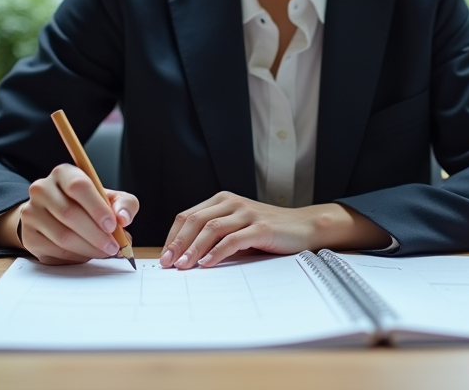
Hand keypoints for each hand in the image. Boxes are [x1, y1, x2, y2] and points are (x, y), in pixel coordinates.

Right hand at [19, 163, 139, 265]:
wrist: (55, 216)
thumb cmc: (86, 205)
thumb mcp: (109, 198)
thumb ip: (124, 204)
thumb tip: (123, 218)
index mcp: (63, 173)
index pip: (78, 186)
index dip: (97, 207)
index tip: (112, 225)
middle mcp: (42, 189)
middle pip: (69, 213)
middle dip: (96, 234)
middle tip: (113, 246)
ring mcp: (31, 212)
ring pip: (62, 236)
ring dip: (89, 248)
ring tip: (105, 252)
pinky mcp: (29, 236)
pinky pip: (55, 250)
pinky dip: (76, 256)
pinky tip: (87, 253)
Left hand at [159, 192, 390, 269]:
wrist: (305, 227)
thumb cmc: (268, 231)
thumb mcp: (237, 228)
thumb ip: (214, 236)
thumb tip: (183, 258)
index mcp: (222, 200)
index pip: (187, 216)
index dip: (172, 236)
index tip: (164, 257)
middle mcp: (232, 202)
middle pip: (195, 221)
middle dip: (177, 244)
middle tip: (167, 264)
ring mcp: (247, 213)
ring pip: (210, 229)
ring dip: (193, 250)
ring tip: (183, 267)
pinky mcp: (260, 227)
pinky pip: (232, 240)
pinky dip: (216, 253)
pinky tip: (206, 264)